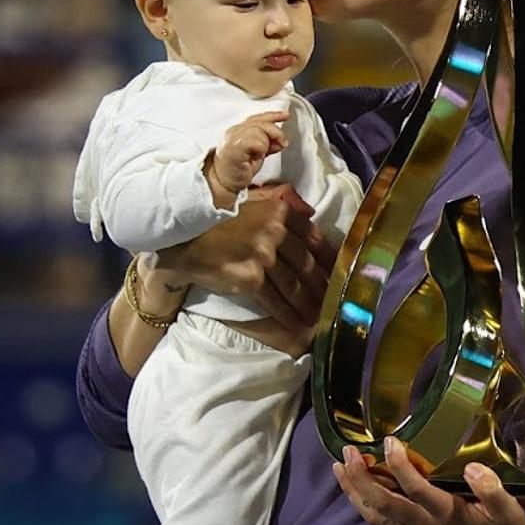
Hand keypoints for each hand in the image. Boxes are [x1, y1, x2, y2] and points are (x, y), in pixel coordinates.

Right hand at [152, 181, 334, 330]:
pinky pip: (275, 300)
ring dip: (309, 305)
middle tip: (334, 302)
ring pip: (294, 285)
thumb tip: (310, 212)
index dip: (330, 259)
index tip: (340, 273)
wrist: (184, 237)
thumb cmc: (218, 219)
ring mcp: (263, 256)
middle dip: (322, 287)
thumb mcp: (252, 200)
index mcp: (279, 212)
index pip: (314, 238)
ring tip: (320, 317)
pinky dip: (289, 314)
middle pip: (307, 265)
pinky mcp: (250, 279)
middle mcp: (275, 232)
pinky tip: (298, 324)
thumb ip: (281, 203)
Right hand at [208, 111, 289, 199]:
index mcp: (239, 130)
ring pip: (258, 131)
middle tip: (282, 144)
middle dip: (276, 132)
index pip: (258, 118)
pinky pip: (254, 141)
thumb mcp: (256, 155)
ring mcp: (233, 138)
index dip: (273, 116)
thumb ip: (267, 145)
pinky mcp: (234, 147)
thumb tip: (279, 141)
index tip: (285, 115)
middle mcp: (235, 131)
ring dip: (265, 144)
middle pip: (260, 122)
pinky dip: (260, 148)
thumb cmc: (236, 170)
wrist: (222, 182)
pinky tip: (257, 156)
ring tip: (260, 154)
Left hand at [332, 437, 524, 524]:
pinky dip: (362, 502)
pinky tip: (354, 485)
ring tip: (339, 465)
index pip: (416, 490)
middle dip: (362, 479)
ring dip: (354, 491)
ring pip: (375, 515)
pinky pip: (380, 520)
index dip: (400, 466)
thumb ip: (493, 492)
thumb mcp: (511, 513)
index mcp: (447, 516)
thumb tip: (474, 469)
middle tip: (348, 451)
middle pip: (384, 504)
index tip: (389, 441)